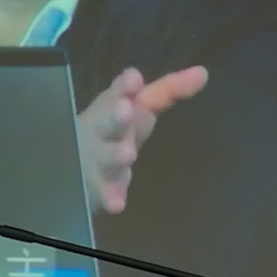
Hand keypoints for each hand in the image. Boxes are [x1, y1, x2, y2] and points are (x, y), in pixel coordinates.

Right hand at [76, 65, 208, 213]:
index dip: (124, 87)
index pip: (118, 94)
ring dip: (115, 155)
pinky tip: (117, 203)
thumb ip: (168, 91)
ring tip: (127, 154)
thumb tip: (203, 73)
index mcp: (111, 108)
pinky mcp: (97, 190)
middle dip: (115, 116)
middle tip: (124, 110)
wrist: (72, 163)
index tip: (134, 79)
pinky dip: (109, 197)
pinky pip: (102, 195)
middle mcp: (102, 132)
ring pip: (105, 159)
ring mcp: (97, 161)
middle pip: (106, 123)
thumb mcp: (136, 107)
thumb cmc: (112, 130)